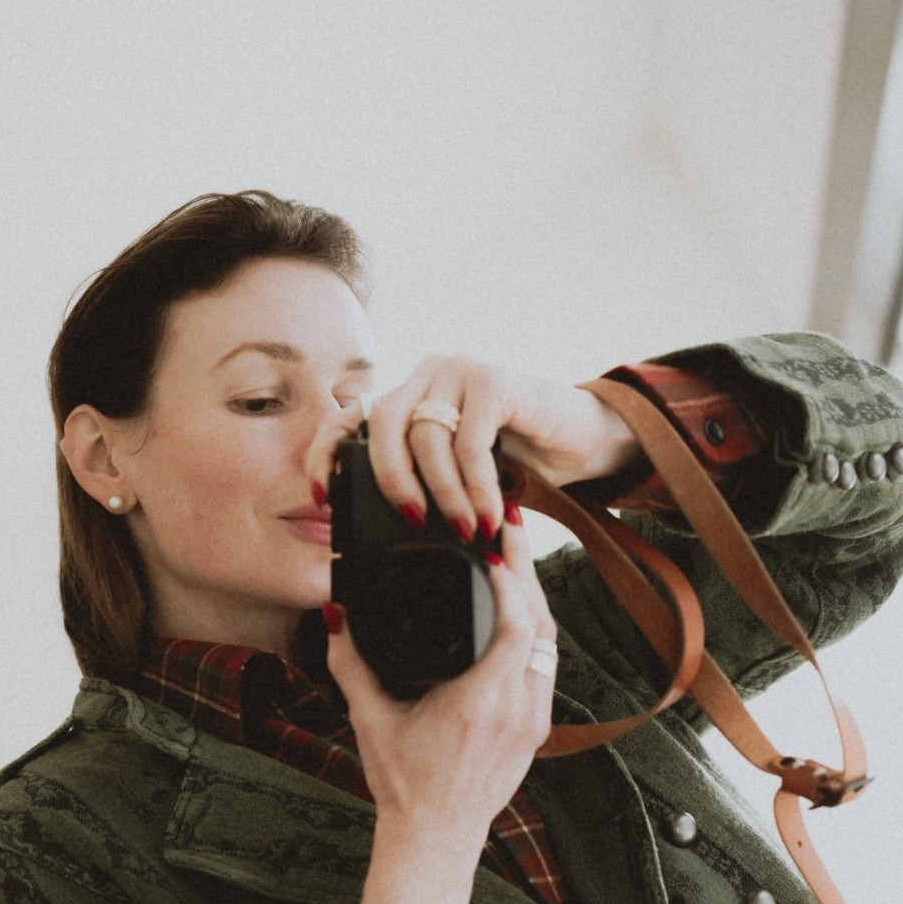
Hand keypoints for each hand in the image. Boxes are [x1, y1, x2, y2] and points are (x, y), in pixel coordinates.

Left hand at [302, 354, 641, 540]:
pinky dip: (477, 486)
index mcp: (407, 396)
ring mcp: (459, 372)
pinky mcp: (495, 380)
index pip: (348, 416)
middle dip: (390, 481)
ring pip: (428, 438)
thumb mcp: (458, 474)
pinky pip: (471, 442)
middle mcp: (427, 375)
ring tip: (466, 531)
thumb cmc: (518, 459)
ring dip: (445, 494)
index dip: (326, 454)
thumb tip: (384, 531)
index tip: (321, 497)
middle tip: (411, 522)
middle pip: (383, 425)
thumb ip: (422, 483)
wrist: (581, 437)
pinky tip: (488, 514)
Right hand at [324, 510, 557, 855]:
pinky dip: (536, 629)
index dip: (511, 580)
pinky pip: (547, 665)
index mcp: (478, 704)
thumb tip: (335, 613)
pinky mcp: (537, 727)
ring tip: (515, 555)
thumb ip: (351, 663)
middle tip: (509, 525)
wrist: (435, 836)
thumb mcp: (369, 719)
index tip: (492, 547)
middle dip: (528, 569)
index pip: (516, 626)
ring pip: (550, 643)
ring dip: (536, 597)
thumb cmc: (402, 782)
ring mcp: (533, 720)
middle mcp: (516, 710)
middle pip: (541, 624)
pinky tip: (521, 605)